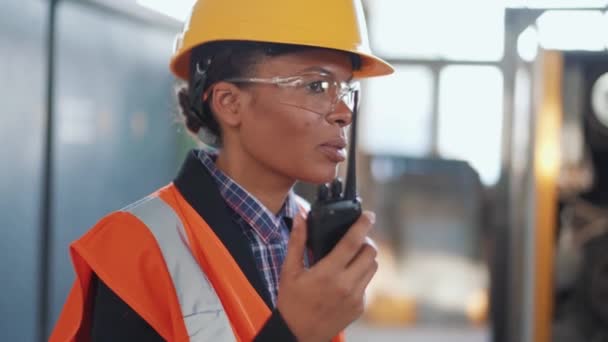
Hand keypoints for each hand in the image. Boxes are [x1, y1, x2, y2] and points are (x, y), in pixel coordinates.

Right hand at [276, 211, 377, 341]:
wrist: (297, 335)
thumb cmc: (291, 302)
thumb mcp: (289, 271)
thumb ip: (297, 241)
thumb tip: (301, 215)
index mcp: (328, 273)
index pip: (353, 242)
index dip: (363, 225)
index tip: (369, 215)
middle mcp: (345, 285)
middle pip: (370, 253)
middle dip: (365, 241)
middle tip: (354, 239)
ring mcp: (355, 298)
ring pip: (372, 267)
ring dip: (365, 258)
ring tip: (350, 257)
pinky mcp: (359, 307)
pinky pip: (367, 284)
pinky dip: (360, 276)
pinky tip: (344, 278)